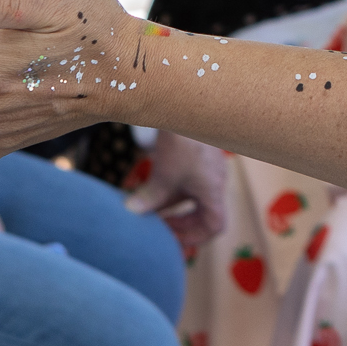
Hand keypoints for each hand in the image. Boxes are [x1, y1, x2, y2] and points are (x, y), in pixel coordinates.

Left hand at [124, 132, 229, 255]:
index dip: (196, 238)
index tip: (174, 241)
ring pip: (193, 197)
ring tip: (150, 212)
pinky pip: (188, 181)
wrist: (186, 104)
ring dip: (174, 207)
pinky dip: (172, 190)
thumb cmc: (181, 143)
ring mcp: (207, 168)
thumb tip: (131, 214)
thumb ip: (150, 198)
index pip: (215, 225)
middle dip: (182, 224)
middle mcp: (214, 181)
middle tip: (160, 230)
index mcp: (213, 191)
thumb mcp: (164, 175)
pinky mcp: (197, 156)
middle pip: (204, 213)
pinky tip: (151, 190)